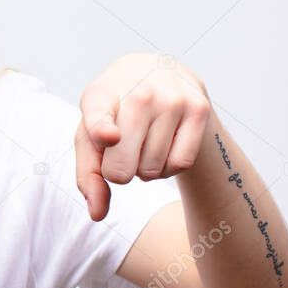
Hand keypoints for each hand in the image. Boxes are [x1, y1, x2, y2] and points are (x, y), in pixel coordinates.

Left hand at [75, 52, 211, 220]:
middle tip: (120, 151)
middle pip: (122, 168)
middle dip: (118, 172)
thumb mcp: (90, 137)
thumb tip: (98, 214)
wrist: (158, 72)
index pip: (99, 118)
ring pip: (152, 170)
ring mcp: (171, 98)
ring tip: (143, 141)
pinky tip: (162, 146)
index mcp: (99, 95)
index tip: (110, 137)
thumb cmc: (115, 115)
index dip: (102, 131)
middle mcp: (137, 92)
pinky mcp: (199, 108)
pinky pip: (180, 164)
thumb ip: (87, 175)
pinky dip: (167, 168)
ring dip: (143, 169)